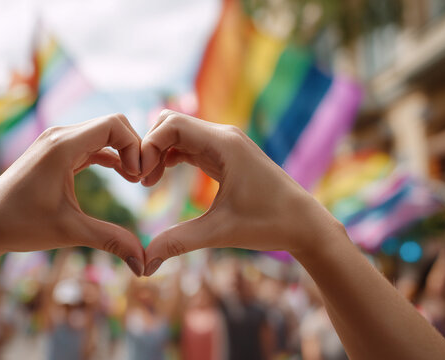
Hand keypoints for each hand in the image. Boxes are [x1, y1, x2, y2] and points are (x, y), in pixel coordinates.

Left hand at [0, 114, 145, 275]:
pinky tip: (122, 175)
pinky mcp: (54, 153)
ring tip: (135, 179)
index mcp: (62, 146)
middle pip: (112, 125)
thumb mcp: (70, 232)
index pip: (114, 125)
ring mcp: (56, 142)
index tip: (139, 178)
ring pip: (102, 134)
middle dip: (133, 148)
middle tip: (142, 179)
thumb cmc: (20, 225)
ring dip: (122, 152)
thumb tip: (143, 264)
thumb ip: (110, 240)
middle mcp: (59, 136)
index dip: (135, 146)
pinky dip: (109, 156)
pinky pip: (91, 145)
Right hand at [140, 110, 340, 275]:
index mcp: (224, 144)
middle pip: (171, 122)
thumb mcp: (219, 232)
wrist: (304, 224)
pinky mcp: (225, 155)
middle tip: (141, 179)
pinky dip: (170, 157)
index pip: (173, 125)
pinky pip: (189, 146)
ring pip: (178, 133)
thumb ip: (178, 241)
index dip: (149, 145)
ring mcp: (225, 144)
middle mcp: (224, 136)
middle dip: (150, 146)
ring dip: (159, 152)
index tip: (140, 176)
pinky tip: (160, 179)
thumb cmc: (269, 224)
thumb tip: (144, 263)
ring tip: (147, 182)